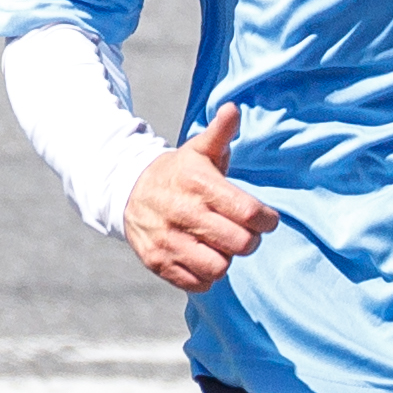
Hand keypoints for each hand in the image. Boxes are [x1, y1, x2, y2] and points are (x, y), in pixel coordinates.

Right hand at [123, 103, 280, 291]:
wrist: (126, 191)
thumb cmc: (177, 173)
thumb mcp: (198, 151)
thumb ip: (220, 133)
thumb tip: (232, 109)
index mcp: (199, 184)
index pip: (250, 213)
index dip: (267, 220)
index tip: (265, 219)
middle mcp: (183, 213)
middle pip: (240, 244)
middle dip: (249, 240)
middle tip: (244, 233)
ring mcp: (168, 240)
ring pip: (220, 267)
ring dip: (226, 259)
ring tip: (221, 246)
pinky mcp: (158, 262)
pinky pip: (198, 283)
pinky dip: (206, 275)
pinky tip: (203, 257)